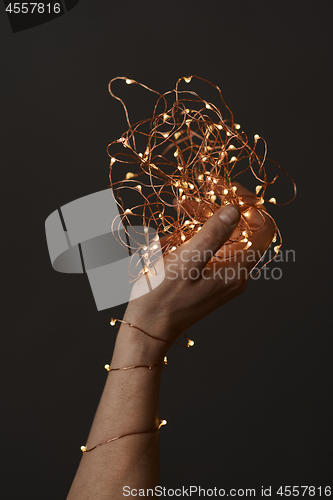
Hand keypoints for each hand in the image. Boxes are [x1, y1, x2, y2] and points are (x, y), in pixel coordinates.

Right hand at [124, 183, 274, 349]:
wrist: (147, 329)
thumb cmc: (162, 298)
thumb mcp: (187, 261)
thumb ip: (214, 234)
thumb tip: (236, 209)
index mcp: (237, 269)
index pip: (263, 228)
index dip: (250, 204)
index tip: (225, 190)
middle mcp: (237, 274)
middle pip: (243, 230)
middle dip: (220, 208)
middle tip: (193, 198)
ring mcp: (224, 278)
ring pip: (226, 238)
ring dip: (207, 219)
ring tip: (181, 206)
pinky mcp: (210, 279)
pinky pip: (213, 249)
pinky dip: (200, 233)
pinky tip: (180, 226)